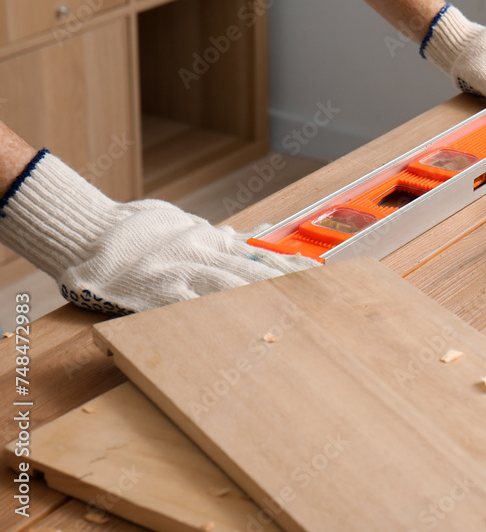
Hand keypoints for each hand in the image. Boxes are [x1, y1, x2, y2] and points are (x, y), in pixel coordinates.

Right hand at [0, 151, 318, 314]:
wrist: (94, 233)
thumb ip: (218, 236)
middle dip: (283, 286)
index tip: (317, 273)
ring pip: (228, 288)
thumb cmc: (141, 233)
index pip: (259, 253)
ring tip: (288, 313)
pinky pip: (190, 308)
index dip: (289, 264)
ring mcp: (180, 275)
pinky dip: (212, 318)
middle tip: (314, 297)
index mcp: (209, 241)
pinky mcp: (156, 294)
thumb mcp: (185, 227)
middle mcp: (200, 256)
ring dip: (259, 302)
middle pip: (252, 273)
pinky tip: (232, 330)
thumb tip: (252, 235)